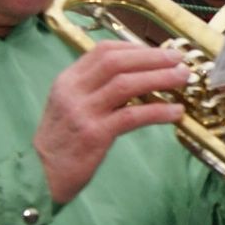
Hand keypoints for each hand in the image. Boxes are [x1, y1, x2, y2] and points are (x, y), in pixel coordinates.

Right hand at [36, 42, 188, 205]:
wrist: (41, 176)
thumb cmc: (62, 143)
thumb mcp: (71, 106)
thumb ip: (96, 89)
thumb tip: (139, 76)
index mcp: (67, 80)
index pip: (103, 51)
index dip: (136, 48)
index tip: (160, 52)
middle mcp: (73, 91)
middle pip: (117, 62)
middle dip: (152, 57)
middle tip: (179, 59)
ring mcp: (82, 112)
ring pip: (126, 84)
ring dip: (159, 78)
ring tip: (182, 78)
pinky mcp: (94, 135)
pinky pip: (131, 116)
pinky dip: (157, 111)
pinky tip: (175, 112)